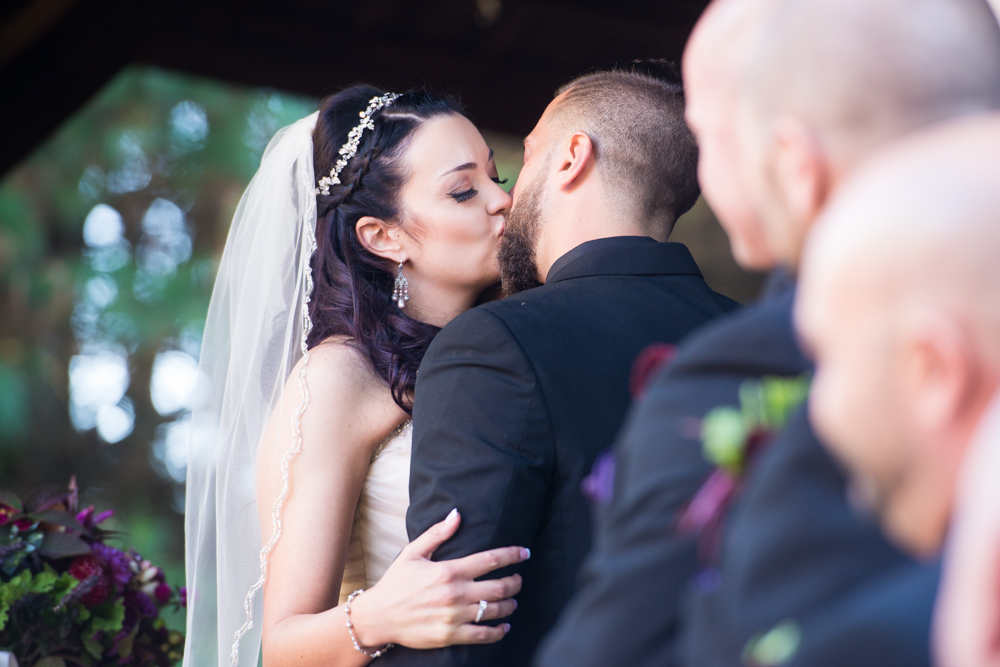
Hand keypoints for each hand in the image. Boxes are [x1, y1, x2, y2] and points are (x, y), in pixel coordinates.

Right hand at [348, 509, 528, 648]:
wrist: (379, 617)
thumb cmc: (396, 583)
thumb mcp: (413, 553)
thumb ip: (437, 533)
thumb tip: (457, 514)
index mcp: (449, 570)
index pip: (490, 559)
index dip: (512, 555)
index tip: (524, 553)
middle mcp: (455, 593)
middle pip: (499, 587)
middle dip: (516, 582)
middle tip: (519, 579)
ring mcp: (454, 616)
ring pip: (494, 610)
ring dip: (510, 604)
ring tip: (513, 600)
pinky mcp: (451, 635)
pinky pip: (483, 635)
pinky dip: (499, 631)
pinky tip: (504, 626)